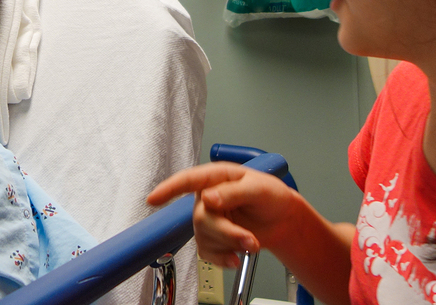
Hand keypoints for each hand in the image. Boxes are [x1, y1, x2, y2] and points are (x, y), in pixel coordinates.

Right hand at [147, 162, 299, 267]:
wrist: (283, 221)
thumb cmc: (272, 197)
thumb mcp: (259, 188)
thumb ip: (233, 192)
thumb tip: (208, 198)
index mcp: (216, 177)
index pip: (188, 180)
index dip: (168, 189)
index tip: (153, 199)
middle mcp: (208, 197)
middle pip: (200, 218)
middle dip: (226, 232)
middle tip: (249, 239)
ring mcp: (209, 219)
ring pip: (203, 236)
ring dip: (229, 245)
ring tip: (252, 244)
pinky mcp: (213, 238)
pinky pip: (206, 252)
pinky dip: (222, 258)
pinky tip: (236, 257)